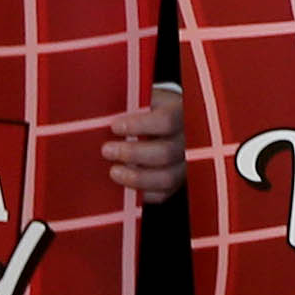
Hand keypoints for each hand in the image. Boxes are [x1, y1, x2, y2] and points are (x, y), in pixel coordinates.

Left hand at [101, 85, 182, 201]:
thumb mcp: (147, 99)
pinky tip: (126, 185)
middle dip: (132, 154)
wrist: (172, 121)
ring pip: (167, 177)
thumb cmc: (152, 109)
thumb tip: (104, 115)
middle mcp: (189, 141)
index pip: (167, 121)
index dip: (139, 126)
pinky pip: (163, 194)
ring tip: (114, 172)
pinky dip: (143, 192)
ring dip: (137, 177)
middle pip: (166, 152)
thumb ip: (132, 106)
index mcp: (182, 114)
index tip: (115, 126)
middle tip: (107, 150)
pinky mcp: (179, 182)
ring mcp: (186, 164)